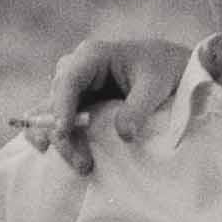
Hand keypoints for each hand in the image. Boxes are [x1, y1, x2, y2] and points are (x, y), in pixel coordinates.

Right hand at [31, 35, 188, 171]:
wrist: (167, 69)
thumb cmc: (160, 70)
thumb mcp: (154, 87)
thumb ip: (138, 109)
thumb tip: (123, 135)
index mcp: (92, 55)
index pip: (68, 80)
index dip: (62, 105)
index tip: (63, 130)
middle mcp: (76, 69)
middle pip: (56, 101)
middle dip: (63, 133)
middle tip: (83, 164)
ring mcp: (74, 87)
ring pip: (54, 115)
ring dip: (63, 141)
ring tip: (83, 166)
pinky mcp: (77, 103)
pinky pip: (61, 122)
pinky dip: (62, 139)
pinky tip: (66, 158)